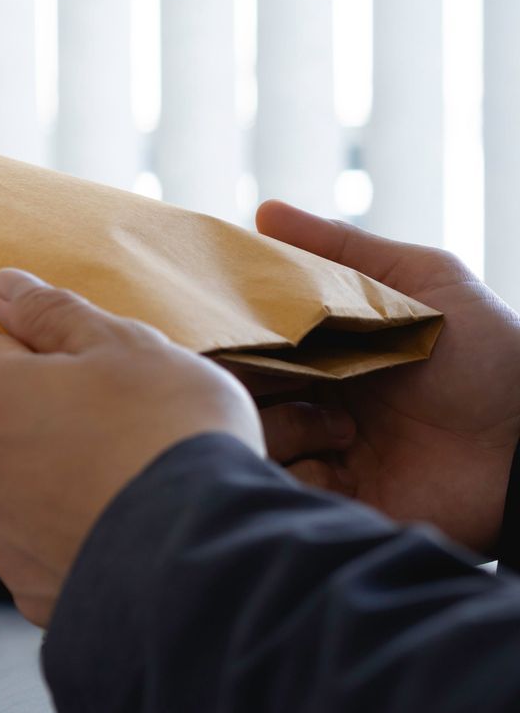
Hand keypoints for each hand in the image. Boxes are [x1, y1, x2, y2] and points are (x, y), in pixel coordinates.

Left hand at [0, 269, 262, 625]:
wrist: (207, 552)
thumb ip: (54, 313)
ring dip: (73, 482)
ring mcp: (0, 537)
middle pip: (18, 423)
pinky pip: (56, 549)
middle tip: (137, 427)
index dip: (69, 356)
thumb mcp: (123, 344)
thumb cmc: (169, 437)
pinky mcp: (34, 592)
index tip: (115, 375)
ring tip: (139, 484)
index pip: (10, 351)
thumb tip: (6, 286)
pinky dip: (86, 539)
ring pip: (35, 488)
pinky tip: (132, 531)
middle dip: (68, 420)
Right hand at [252, 201, 519, 554]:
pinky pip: (282, 491)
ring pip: (250, 444)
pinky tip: (340, 456)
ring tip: (340, 426)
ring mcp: (324, 455)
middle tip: (276, 376)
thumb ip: (343, 248)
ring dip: (281, 428)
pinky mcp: (338, 502)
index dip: (227, 338)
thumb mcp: (424, 280)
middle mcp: (314, 404)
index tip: (220, 329)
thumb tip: (264, 210)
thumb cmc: (494, 354)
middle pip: (237, 397)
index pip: (248, 347)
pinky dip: (296, 474)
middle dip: (243, 385)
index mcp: (324, 355)